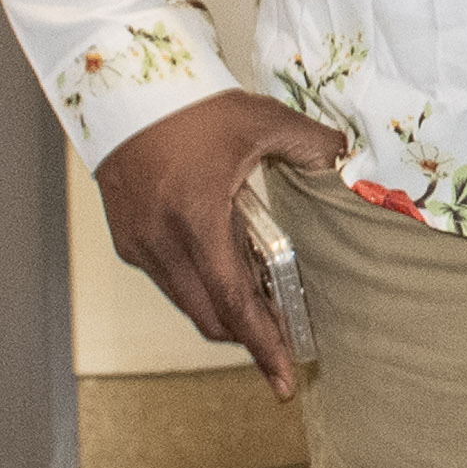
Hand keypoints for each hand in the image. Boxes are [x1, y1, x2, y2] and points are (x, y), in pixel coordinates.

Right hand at [99, 90, 353, 394]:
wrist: (119, 84)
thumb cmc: (188, 101)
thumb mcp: (260, 119)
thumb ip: (312, 144)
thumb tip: (346, 160)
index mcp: (196, 219)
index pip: (233, 302)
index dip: (262, 345)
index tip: (282, 382)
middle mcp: (161, 243)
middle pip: (210, 317)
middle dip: (248, 332)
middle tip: (285, 329)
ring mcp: (138, 244)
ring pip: (187, 302)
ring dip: (222, 306)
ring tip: (259, 290)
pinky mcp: (126, 238)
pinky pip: (169, 279)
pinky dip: (198, 282)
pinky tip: (221, 258)